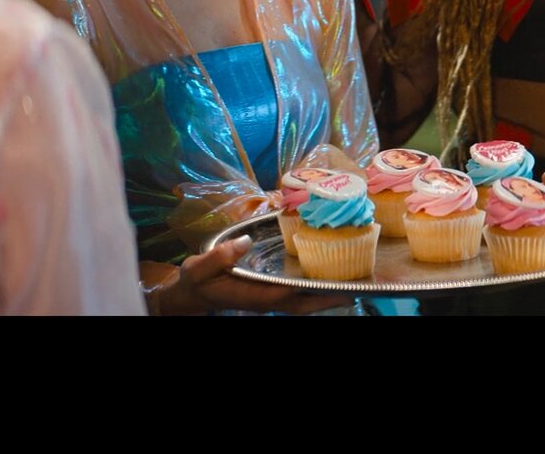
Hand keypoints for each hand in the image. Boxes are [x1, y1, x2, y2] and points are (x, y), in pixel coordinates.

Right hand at [146, 236, 349, 315]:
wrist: (190, 295)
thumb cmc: (195, 282)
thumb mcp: (199, 268)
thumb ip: (220, 256)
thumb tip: (245, 241)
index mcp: (250, 295)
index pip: (284, 295)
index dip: (308, 292)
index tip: (331, 287)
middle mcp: (263, 299)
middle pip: (300, 304)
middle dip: (326, 299)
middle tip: (354, 291)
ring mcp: (266, 298)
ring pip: (300, 302)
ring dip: (322, 296)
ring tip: (349, 284)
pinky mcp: (267, 293)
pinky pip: (294, 295)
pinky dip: (311, 289)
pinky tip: (324, 277)